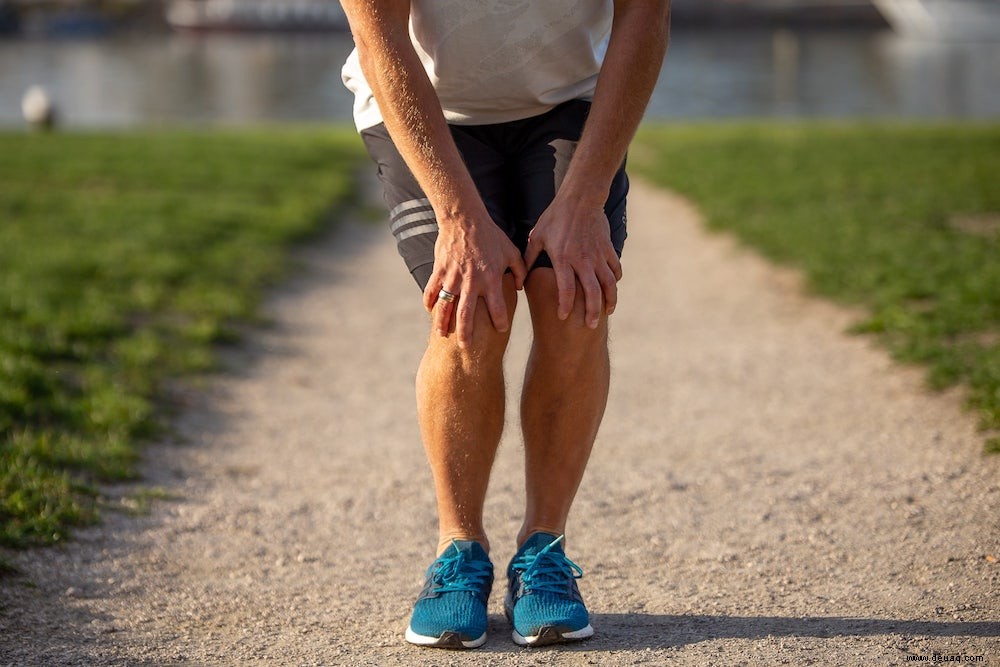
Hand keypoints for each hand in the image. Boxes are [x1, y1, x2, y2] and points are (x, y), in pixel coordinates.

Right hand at [423, 215, 526, 345]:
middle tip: (466, 347)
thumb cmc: (491, 235)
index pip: (498, 307)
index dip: (501, 321)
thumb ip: (519, 270)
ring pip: (446, 307)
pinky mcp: (440, 271)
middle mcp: (472, 282)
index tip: (501, 330)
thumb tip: (519, 287)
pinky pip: (432, 290)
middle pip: (467, 315)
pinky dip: (430, 302)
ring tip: (442, 335)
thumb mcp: (511, 251)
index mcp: (491, 279)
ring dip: (443, 323)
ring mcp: (453, 277)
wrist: (465, 219)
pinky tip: (430, 311)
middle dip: (466, 333)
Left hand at [523, 196, 621, 328]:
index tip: (563, 317)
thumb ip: (529, 257)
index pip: (566, 288)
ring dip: (609, 300)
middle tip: (590, 325)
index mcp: (563, 258)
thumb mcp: (537, 236)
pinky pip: (615, 268)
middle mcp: (582, 260)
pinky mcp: (607, 249)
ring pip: (608, 283)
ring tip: (607, 312)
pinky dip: (615, 281)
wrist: (580, 198)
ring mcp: (598, 255)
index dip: (565, 305)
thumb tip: (520, 276)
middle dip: (591, 311)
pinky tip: (611, 289)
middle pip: (592, 292)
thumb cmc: (555, 217)